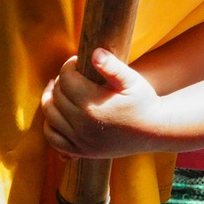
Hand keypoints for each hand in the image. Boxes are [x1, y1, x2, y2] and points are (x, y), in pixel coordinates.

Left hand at [40, 49, 164, 158]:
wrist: (154, 131)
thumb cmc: (144, 102)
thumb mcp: (132, 81)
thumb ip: (112, 66)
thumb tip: (94, 52)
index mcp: (93, 105)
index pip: (67, 79)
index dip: (69, 65)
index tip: (77, 61)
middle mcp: (82, 124)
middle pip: (57, 95)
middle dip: (61, 81)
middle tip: (71, 74)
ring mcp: (80, 140)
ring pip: (50, 115)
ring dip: (51, 100)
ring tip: (58, 89)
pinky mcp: (81, 151)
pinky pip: (53, 139)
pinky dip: (49, 125)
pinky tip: (56, 113)